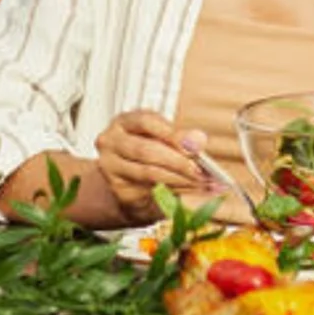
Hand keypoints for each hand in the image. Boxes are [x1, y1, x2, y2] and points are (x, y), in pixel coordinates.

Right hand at [93, 111, 220, 225]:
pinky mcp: (120, 190)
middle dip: (178, 162)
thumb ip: (179, 138)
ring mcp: (112, 167)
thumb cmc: (148, 153)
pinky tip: (191, 191)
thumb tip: (198, 140)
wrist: (130, 183)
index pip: (145, 122)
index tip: (194, 147)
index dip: (171, 134)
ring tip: (201, 182)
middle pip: (145, 151)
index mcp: (124, 122)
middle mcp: (111, 142)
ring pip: (149, 173)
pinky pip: (150, 192)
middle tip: (201, 171)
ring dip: (180, 179)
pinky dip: (175, 192)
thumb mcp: (163, 138)